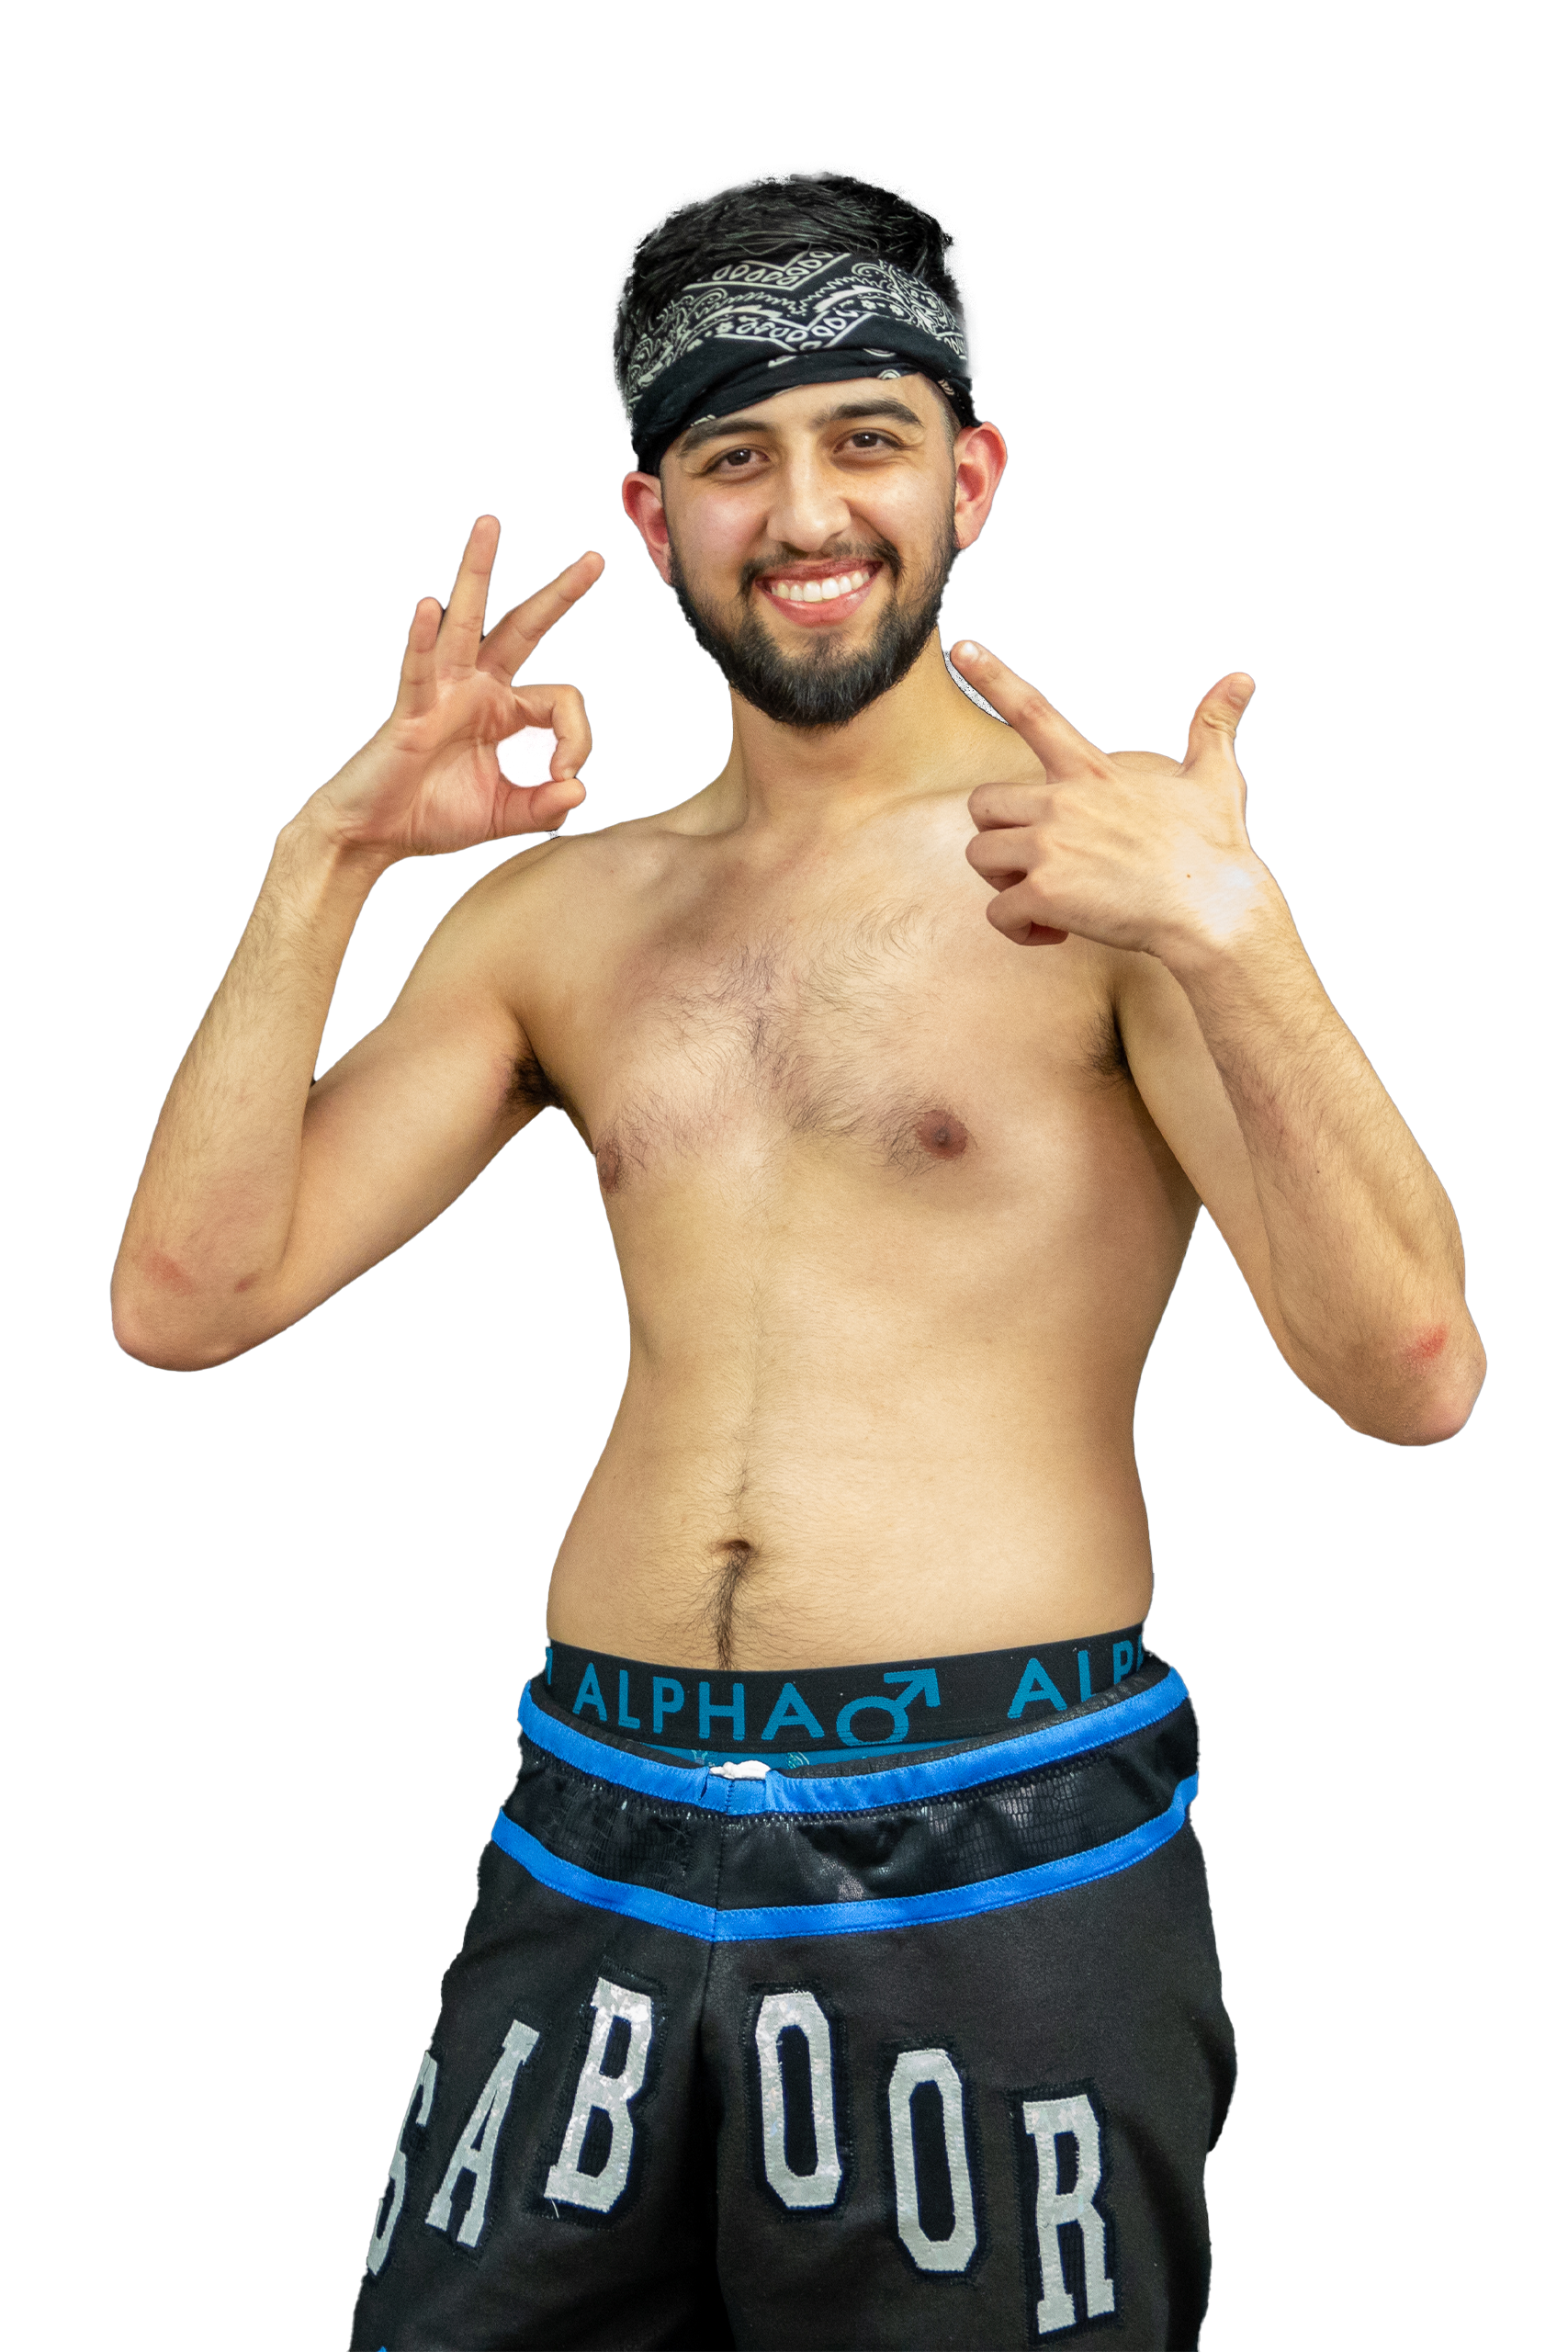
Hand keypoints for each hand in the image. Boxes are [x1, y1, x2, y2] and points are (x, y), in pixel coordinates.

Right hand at [307, 518, 603, 859]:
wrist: (376, 833)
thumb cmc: (436, 815)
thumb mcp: (508, 817)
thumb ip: (547, 805)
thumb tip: (578, 787)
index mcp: (506, 712)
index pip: (563, 703)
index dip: (578, 739)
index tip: (566, 777)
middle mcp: (477, 690)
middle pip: (523, 629)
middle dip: (559, 595)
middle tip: (595, 560)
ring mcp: (443, 694)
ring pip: (466, 622)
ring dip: (476, 572)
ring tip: (489, 526)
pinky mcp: (410, 712)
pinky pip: (417, 669)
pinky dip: (421, 638)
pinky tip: (427, 609)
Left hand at [955, 642, 1274, 964]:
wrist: (1215, 911)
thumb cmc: (1216, 851)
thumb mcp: (1216, 780)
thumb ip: (1214, 729)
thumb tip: (1242, 681)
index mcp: (1092, 774)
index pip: (1033, 712)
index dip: (992, 675)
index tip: (961, 645)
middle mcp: (1062, 803)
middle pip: (981, 804)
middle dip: (998, 836)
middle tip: (1039, 865)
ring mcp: (1050, 848)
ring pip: (979, 857)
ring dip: (1004, 883)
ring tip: (1050, 900)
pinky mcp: (1045, 894)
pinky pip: (998, 913)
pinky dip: (1019, 929)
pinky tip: (1057, 933)